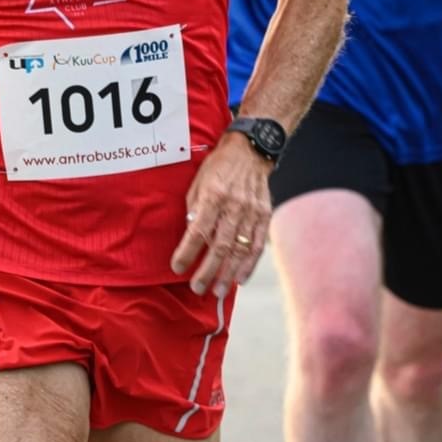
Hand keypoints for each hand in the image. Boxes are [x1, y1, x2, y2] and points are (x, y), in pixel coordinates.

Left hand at [170, 130, 273, 296]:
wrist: (251, 150)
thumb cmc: (219, 167)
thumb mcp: (198, 183)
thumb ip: (195, 210)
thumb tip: (192, 237)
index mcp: (213, 196)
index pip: (198, 231)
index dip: (187, 252)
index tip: (178, 268)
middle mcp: (234, 205)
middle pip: (220, 246)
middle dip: (208, 271)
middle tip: (198, 288)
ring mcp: (252, 212)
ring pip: (240, 250)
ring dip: (228, 274)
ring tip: (218, 292)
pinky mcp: (264, 215)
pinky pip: (258, 245)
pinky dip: (249, 264)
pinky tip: (240, 279)